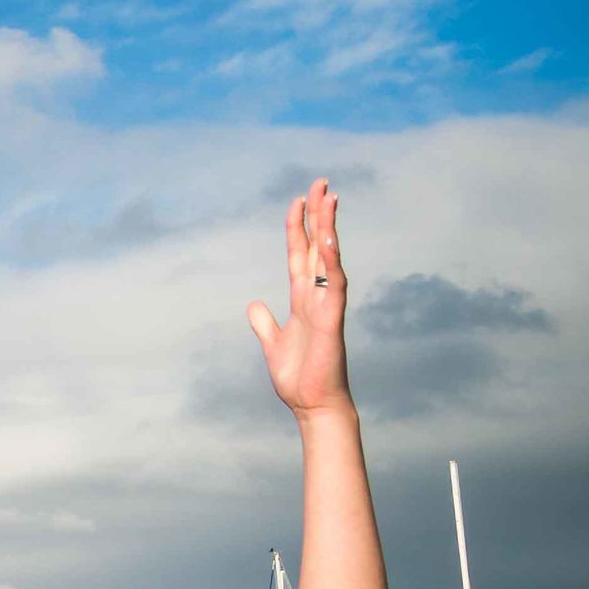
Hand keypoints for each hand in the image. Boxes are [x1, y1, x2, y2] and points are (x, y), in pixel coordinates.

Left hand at [246, 180, 352, 418]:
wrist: (313, 406)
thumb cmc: (299, 379)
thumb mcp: (273, 344)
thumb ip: (265, 323)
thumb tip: (254, 305)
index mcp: (302, 300)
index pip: (299, 254)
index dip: (298, 226)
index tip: (299, 199)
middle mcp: (316, 296)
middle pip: (316, 246)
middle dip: (318, 214)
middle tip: (321, 182)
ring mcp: (327, 305)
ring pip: (328, 258)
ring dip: (328, 228)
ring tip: (329, 197)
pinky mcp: (332, 319)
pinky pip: (334, 285)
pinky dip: (331, 262)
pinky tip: (327, 239)